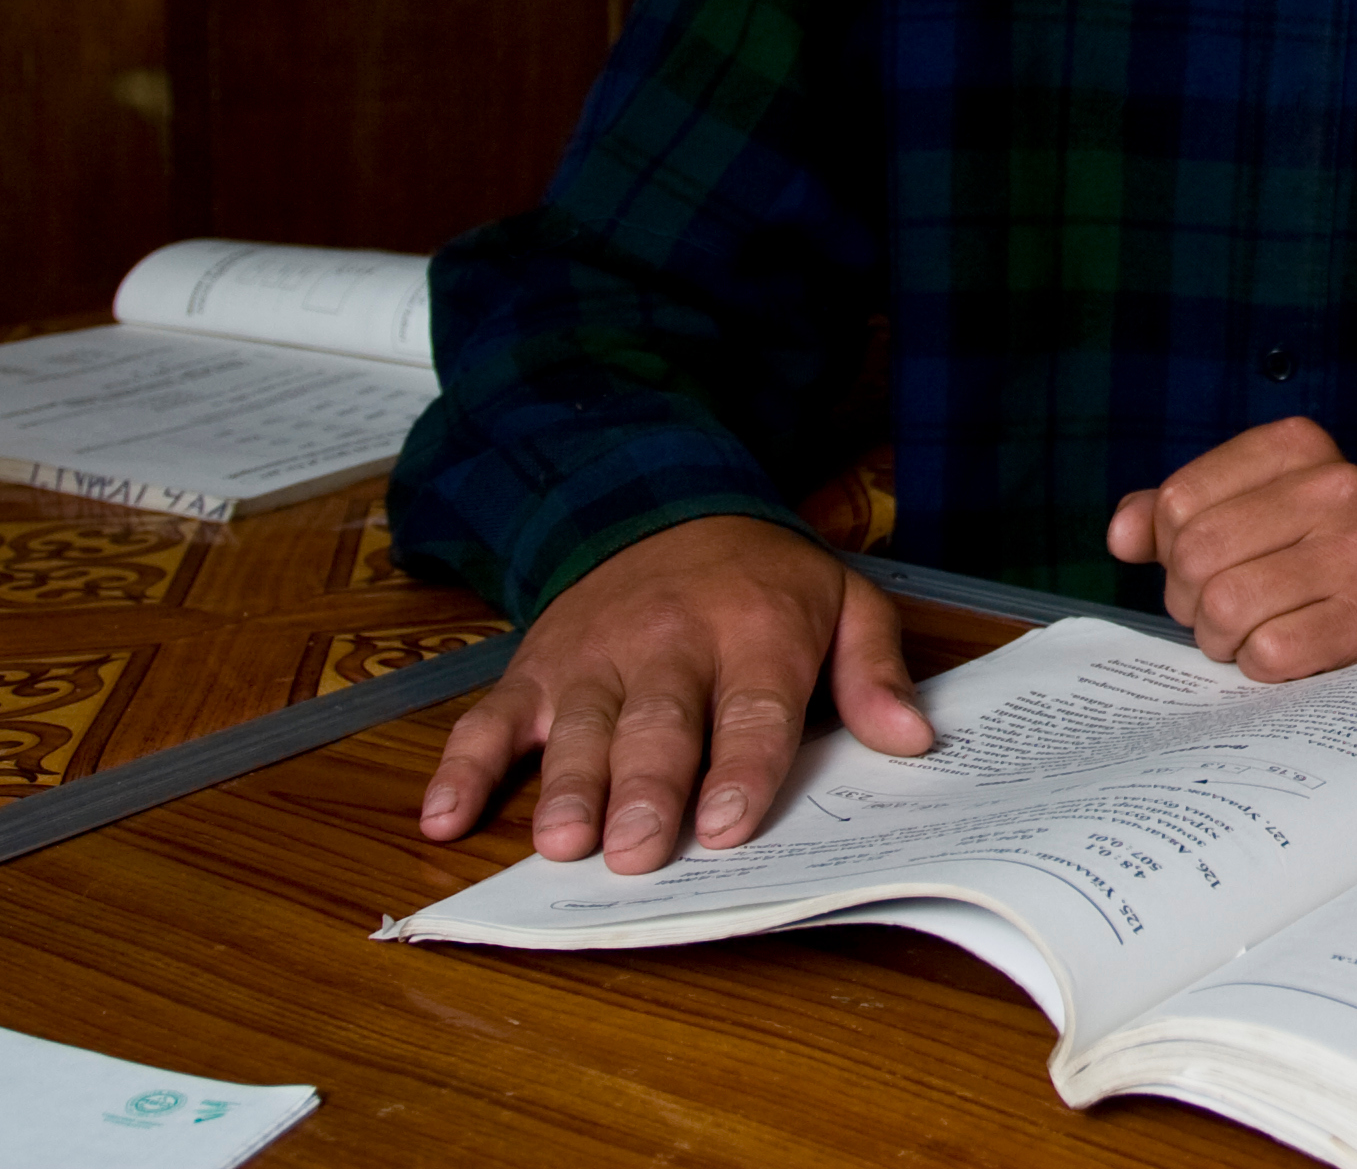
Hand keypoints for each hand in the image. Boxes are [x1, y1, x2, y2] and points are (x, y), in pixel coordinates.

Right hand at [417, 514, 931, 872]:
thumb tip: (913, 739)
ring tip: (561, 843)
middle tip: (636, 852)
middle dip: (646, 791)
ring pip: (577, 728)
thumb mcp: (844, 601)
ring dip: (565, 787)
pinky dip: (462, 769)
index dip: (740, 768)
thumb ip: (876, 672)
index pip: (752, 710)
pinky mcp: (534, 669)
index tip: (727, 824)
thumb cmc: (765, 581)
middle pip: (657, 726)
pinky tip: (443, 819)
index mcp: (754, 633)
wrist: (665, 504)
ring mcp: (593, 659)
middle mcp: (669, 645)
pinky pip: (490, 720)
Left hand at [1106, 416, 1356, 679]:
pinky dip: (1260, 666)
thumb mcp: (1250, 511)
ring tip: (1252, 631)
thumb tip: (1121, 535)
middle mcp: (1336, 486)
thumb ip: (1176, 514)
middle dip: (1191, 598)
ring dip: (1222, 637)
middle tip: (1223, 609)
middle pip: (1196, 554)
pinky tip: (1288, 653)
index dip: (1172, 547)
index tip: (1207, 563)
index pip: (1177, 500)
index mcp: (1297, 446)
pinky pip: (1266, 653)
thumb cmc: (1311, 556)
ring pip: (1224, 606)